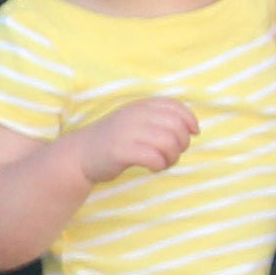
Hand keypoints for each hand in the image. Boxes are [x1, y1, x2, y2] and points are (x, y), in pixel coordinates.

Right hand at [70, 99, 199, 182]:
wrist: (81, 154)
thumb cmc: (114, 140)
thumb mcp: (135, 120)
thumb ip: (158, 118)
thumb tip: (190, 128)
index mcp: (141, 106)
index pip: (175, 106)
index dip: (190, 120)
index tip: (194, 133)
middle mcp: (135, 116)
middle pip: (176, 127)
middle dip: (182, 143)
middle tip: (173, 154)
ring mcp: (127, 132)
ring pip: (168, 143)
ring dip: (172, 157)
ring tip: (164, 163)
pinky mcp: (121, 151)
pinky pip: (153, 158)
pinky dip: (159, 165)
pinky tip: (153, 168)